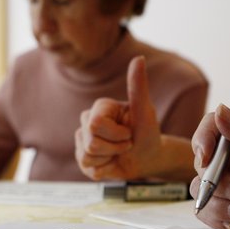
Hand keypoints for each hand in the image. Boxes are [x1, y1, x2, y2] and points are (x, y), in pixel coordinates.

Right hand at [75, 56, 163, 179]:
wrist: (148, 158)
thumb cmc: (148, 132)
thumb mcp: (145, 110)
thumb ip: (138, 85)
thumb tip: (138, 58)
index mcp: (99, 107)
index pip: (95, 124)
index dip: (117, 134)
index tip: (129, 132)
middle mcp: (86, 121)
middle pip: (91, 142)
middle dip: (115, 148)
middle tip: (126, 143)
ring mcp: (82, 140)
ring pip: (87, 156)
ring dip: (110, 158)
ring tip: (118, 152)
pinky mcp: (82, 158)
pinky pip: (86, 167)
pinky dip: (104, 169)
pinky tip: (111, 161)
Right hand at [190, 105, 229, 228]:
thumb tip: (220, 109)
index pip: (214, 127)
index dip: (204, 140)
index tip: (206, 158)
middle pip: (204, 160)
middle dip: (218, 180)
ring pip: (201, 187)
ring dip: (219, 202)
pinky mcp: (229, 207)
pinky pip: (206, 209)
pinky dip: (217, 217)